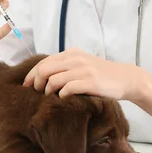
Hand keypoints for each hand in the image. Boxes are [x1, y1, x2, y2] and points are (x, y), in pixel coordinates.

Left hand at [23, 48, 142, 99]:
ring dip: (48, 92)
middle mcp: (75, 59)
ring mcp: (83, 70)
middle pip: (44, 70)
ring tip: (51, 97)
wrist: (125, 78)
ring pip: (53, 80)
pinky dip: (61, 95)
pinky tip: (64, 99)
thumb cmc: (101, 75)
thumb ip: (64, 66)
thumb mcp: (82, 64)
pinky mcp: (91, 82)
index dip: (31, 75)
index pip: (43, 62)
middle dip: (36, 84)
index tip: (26, 86)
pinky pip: (67, 89)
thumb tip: (41, 76)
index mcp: (71, 53)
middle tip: (38, 94)